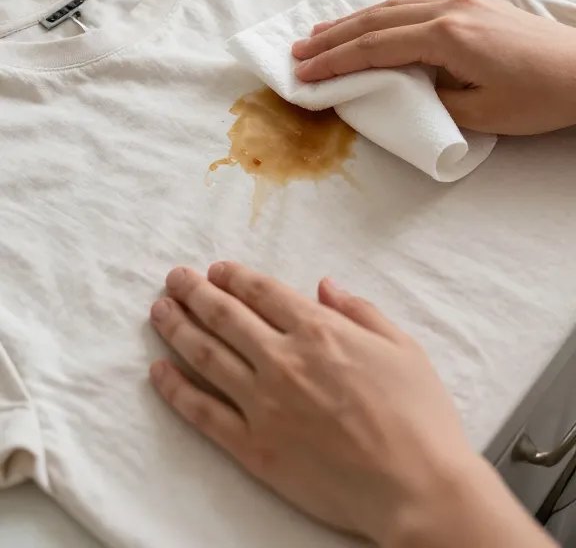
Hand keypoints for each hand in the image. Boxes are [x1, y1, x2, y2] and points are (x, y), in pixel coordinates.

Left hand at [148, 264, 549, 547]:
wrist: (417, 488)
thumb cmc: (420, 417)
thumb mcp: (402, 346)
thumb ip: (360, 311)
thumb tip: (324, 286)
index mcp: (319, 330)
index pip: (261, 292)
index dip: (233, 277)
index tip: (214, 269)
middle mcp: (283, 360)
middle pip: (225, 316)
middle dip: (194, 292)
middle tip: (173, 278)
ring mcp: (264, 404)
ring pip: (205, 356)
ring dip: (177, 328)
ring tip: (158, 310)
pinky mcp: (255, 448)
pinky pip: (203, 413)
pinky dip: (176, 390)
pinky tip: (158, 372)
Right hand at [292, 0, 575, 135]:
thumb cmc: (540, 97)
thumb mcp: (482, 112)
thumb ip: (434, 99)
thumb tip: (403, 90)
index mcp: (447, 36)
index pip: (375, 46)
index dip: (335, 61)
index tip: (303, 73)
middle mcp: (448, 9)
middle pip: (375, 19)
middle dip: (333, 37)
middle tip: (297, 51)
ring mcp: (461, 2)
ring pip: (392, 6)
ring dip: (353, 21)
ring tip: (320, 34)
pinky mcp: (473, 4)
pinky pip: (413, 4)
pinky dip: (382, 15)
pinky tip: (370, 23)